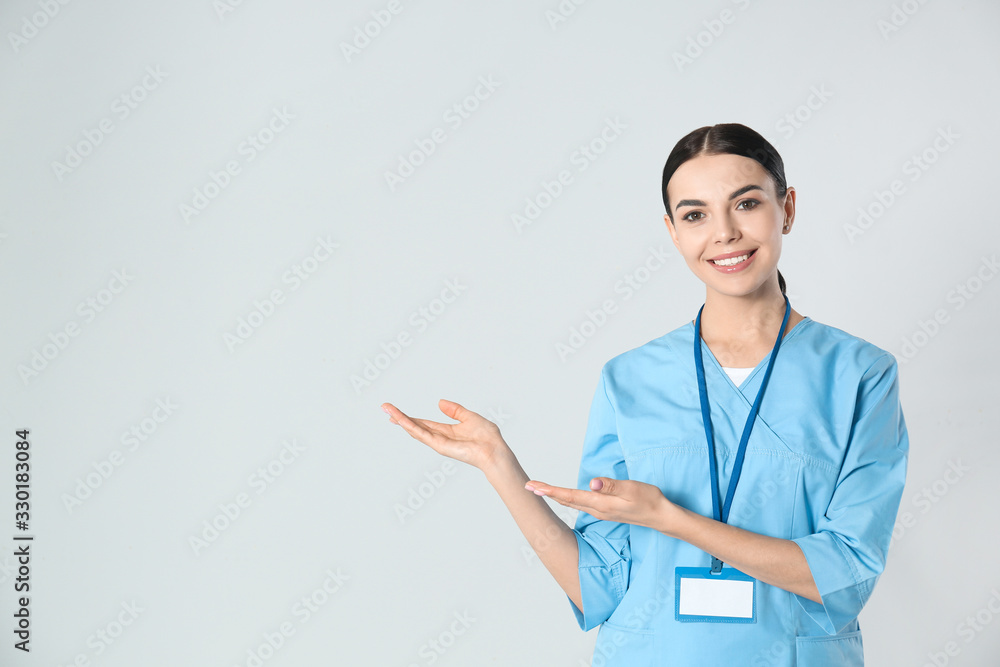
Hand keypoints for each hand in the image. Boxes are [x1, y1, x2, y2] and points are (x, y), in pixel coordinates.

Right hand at [381, 399, 508, 470]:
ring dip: (400, 419)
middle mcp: (440, 438)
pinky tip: (400, 419)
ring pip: (414, 429)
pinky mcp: (439, 445)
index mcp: (447, 431)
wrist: (494, 450)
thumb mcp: (469, 417)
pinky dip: (410, 425)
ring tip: (387, 410)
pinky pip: (421, 433)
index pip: (424, 423)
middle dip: (400, 417)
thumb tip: (440, 402)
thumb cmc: (487, 437)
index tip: (396, 411)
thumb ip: (455, 410)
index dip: (410, 417)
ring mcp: (438, 442)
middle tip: (384, 408)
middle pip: (415, 426)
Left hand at [523, 477, 677, 532]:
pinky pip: (579, 504)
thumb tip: (593, 483)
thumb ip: (612, 486)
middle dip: (546, 493)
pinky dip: (567, 498)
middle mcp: (596, 509)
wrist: (660, 516)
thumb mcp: (632, 489)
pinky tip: (564, 497)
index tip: (533, 486)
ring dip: (555, 496)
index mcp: (600, 504)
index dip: (550, 490)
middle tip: (528, 486)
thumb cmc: (649, 500)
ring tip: (540, 490)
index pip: (569, 496)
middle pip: (565, 500)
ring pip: (571, 503)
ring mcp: (600, 512)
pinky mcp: (605, 511)